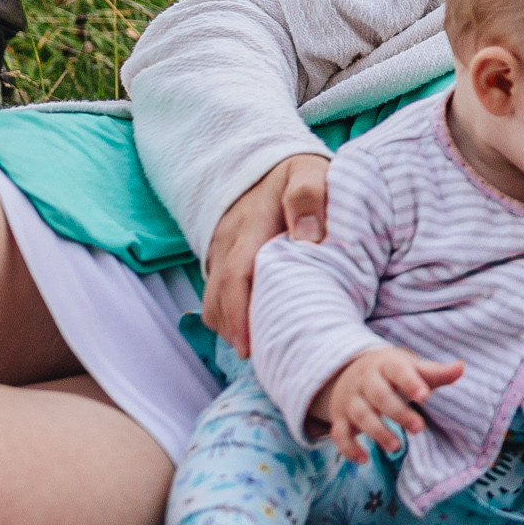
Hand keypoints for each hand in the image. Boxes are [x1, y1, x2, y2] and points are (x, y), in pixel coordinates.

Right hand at [203, 153, 330, 356]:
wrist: (267, 164)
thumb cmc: (299, 174)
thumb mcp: (309, 173)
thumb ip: (309, 197)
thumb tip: (306, 236)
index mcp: (250, 227)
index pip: (236, 276)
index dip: (238, 314)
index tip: (248, 344)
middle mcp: (228, 244)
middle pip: (218, 296)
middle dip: (232, 330)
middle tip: (257, 360)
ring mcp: (221, 252)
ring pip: (214, 299)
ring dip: (229, 326)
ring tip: (258, 352)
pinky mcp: (223, 260)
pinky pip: (218, 294)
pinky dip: (230, 315)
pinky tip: (253, 332)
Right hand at [314, 345, 464, 463]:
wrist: (354, 372)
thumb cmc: (395, 374)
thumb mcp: (413, 369)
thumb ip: (436, 372)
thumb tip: (461, 367)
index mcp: (387, 366)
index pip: (399, 371)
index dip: (411, 383)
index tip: (425, 396)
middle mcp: (366, 382)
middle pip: (380, 396)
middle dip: (399, 413)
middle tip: (419, 429)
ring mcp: (351, 400)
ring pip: (361, 415)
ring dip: (377, 432)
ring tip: (396, 447)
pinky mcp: (341, 418)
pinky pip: (339, 434)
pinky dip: (348, 448)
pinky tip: (364, 459)